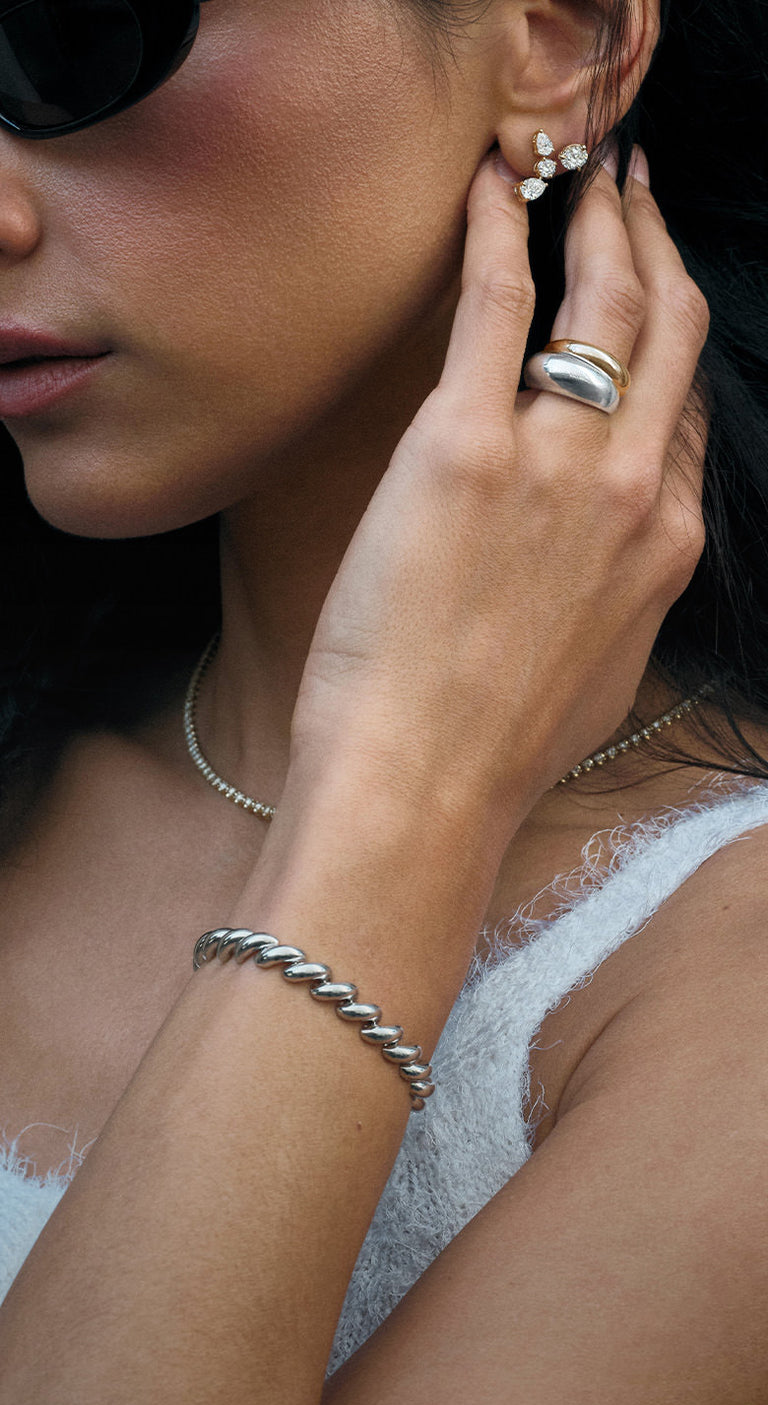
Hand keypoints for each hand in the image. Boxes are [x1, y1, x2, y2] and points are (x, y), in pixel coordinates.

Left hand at [290, 145, 708, 838]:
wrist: (426, 779)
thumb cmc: (497, 743)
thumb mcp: (602, 667)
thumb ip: (622, 586)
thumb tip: (607, 549)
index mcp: (665, 539)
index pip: (684, 408)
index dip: (666, 343)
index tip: (647, 301)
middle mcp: (632, 484)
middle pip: (669, 329)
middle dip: (657, 246)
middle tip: (633, 194)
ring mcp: (557, 456)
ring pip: (605, 298)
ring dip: (601, 218)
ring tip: (582, 174)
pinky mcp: (465, 442)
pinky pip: (495, 300)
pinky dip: (498, 228)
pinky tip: (493, 185)